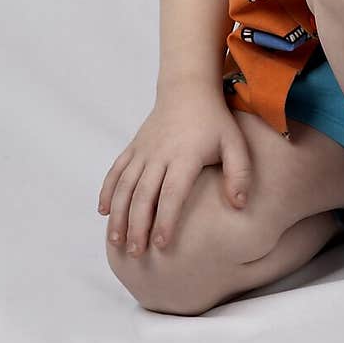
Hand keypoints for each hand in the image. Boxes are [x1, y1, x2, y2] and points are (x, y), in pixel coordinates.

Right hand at [97, 83, 251, 255]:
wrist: (188, 89)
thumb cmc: (215, 121)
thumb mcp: (235, 143)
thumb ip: (240, 173)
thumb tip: (238, 205)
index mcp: (185, 156)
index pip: (172, 193)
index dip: (165, 220)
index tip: (162, 245)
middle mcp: (159, 154)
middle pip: (143, 195)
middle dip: (137, 226)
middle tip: (137, 254)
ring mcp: (143, 150)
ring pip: (124, 186)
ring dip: (118, 215)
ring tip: (117, 242)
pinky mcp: (133, 147)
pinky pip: (116, 171)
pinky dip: (107, 191)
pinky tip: (103, 212)